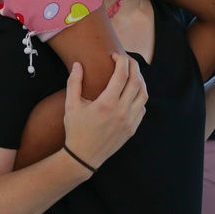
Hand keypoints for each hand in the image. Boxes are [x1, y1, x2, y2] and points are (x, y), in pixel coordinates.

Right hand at [62, 55, 147, 169]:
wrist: (83, 157)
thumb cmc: (75, 130)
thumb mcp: (70, 106)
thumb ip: (74, 83)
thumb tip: (77, 64)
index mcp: (107, 104)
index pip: (122, 74)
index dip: (121, 60)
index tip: (114, 55)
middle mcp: (122, 111)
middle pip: (137, 81)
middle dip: (133, 65)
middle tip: (126, 59)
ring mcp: (129, 121)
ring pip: (144, 94)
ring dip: (140, 80)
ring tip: (131, 73)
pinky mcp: (133, 128)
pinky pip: (142, 107)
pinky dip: (140, 96)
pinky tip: (132, 92)